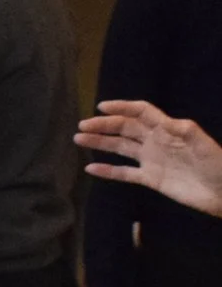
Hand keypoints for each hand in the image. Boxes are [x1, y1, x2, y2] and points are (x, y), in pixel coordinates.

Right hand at [78, 100, 221, 217]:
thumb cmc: (218, 164)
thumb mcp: (204, 145)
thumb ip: (186, 132)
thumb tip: (168, 122)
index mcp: (167, 130)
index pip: (141, 113)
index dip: (123, 107)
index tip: (102, 107)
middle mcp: (156, 142)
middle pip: (125, 128)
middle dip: (103, 125)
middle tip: (82, 125)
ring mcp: (151, 161)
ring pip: (121, 148)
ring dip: (100, 143)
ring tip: (78, 139)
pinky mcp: (151, 179)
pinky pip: (125, 174)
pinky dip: (108, 171)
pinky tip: (90, 168)